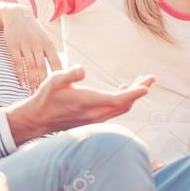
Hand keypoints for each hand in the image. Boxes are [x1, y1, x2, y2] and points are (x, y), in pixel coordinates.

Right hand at [1, 5, 61, 91]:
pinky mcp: (13, 46)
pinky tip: (22, 83)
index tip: (62, 87)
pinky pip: (17, 62)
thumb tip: (60, 71)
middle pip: (43, 66)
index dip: (59, 75)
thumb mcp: (45, 39)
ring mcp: (25, 45)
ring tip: (33, 93)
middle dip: (44, 82)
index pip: (56, 61)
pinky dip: (20, 74)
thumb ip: (50, 54)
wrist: (17, 14)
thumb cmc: (34, 31)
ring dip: (32, 80)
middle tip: (47, 95)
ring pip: (30, 66)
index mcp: (48, 44)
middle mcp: (38, 44)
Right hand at [6, 66, 154, 144]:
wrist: (38, 119)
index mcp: (90, 103)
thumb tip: (83, 70)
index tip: (147, 86)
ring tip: (141, 82)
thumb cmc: (46, 98)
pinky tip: (122, 90)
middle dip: (139, 90)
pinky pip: (114, 111)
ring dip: (132, 95)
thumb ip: (70, 74)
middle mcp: (97, 114)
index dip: (134, 93)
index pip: (119, 100)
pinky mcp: (94, 120)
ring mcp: (96, 119)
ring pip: (121, 108)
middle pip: (125, 104)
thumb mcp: (55, 81)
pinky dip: (123, 100)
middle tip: (151, 78)